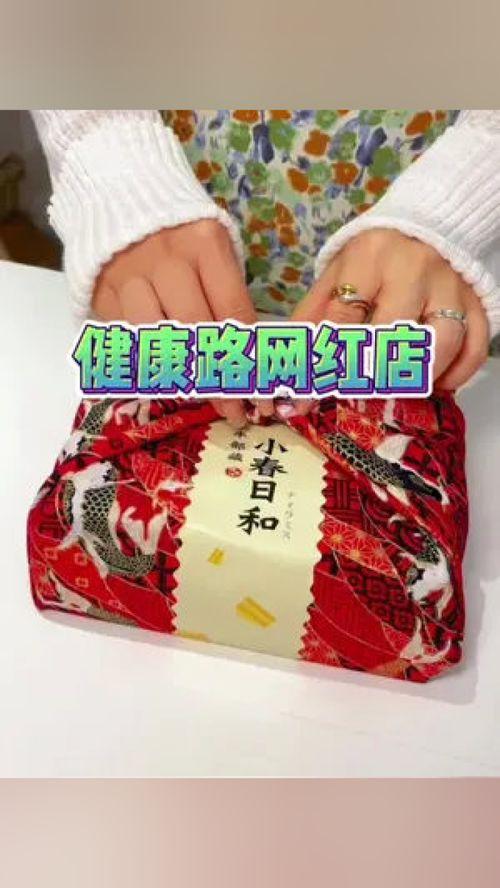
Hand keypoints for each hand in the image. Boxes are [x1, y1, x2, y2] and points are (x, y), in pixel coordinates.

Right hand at [93, 221, 272, 426]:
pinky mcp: (104, 295)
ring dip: (183, 379)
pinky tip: (168, 381)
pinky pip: (129, 343)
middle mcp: (167, 260)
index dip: (248, 359)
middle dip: (219, 379)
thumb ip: (230, 300)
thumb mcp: (216, 254)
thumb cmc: (184, 239)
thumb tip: (250, 363)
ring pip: (158, 343)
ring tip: (201, 395)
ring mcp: (131, 277)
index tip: (260, 393)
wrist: (122, 205)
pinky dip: (150, 368)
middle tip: (233, 409)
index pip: (233, 312)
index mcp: (206, 245)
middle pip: (196, 333)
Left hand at [292, 229, 488, 390]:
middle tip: (354, 392)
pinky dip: (457, 374)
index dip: (323, 359)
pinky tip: (434, 385)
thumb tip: (291, 378)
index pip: (344, 317)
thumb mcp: (334, 277)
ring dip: (416, 376)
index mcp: (369, 258)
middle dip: (369, 373)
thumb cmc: (372, 259)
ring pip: (442, 342)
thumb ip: (312, 321)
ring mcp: (450, 285)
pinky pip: (474, 346)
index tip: (309, 391)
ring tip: (393, 391)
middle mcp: (414, 268)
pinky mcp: (475, 301)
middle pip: (393, 333)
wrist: (425, 225)